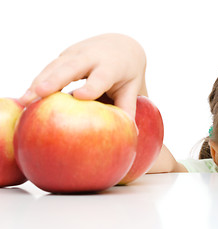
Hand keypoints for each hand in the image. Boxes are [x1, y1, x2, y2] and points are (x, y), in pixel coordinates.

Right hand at [19, 33, 146, 118]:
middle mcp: (92, 56)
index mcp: (112, 65)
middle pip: (71, 67)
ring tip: (25, 101)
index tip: (80, 96)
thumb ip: (128, 107)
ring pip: (55, 66)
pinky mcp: (65, 55)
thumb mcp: (132, 87)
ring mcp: (76, 53)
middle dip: (55, 80)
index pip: (101, 76)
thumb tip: (130, 133)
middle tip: (39, 94)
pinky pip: (49, 68)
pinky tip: (27, 98)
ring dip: (38, 82)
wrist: (121, 45)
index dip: (91, 86)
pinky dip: (37, 81)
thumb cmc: (127, 72)